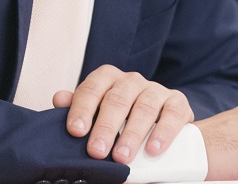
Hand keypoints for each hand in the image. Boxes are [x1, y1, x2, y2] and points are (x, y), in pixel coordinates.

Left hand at [51, 65, 193, 164]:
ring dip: (132, 134)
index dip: (83, 108)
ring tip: (123, 157)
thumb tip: (59, 99)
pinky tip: (153, 149)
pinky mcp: (178, 103)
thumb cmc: (119, 120)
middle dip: (106, 126)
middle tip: (97, 152)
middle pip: (118, 98)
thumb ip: (80, 109)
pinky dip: (163, 132)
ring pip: (144, 106)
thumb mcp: (97, 115)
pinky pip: (173, 113)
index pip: (93, 88)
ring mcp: (156, 90)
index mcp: (108, 80)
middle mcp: (132, 81)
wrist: (157, 124)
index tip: (76, 131)